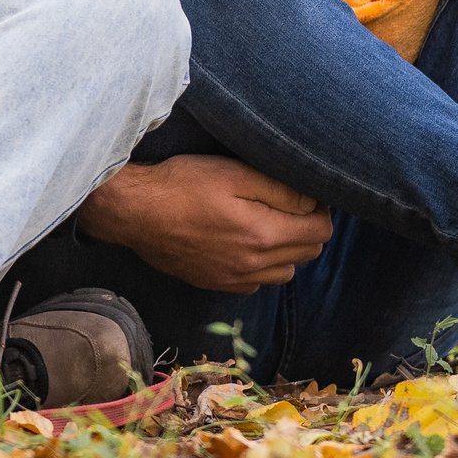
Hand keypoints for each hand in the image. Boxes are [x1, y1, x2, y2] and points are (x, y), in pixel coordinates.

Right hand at [77, 156, 333, 294]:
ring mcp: (234, 279)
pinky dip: (262, 266)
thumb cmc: (184, 185)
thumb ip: (281, 190)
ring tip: (270, 223)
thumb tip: (313, 202)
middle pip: (307, 254)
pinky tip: (245, 243)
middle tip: (292, 204)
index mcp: (264, 235)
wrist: (135, 213)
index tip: (308, 193)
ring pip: (284, 273)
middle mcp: (254, 265)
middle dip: (309, 228)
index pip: (320, 232)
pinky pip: (256, 283)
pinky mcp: (216, 284)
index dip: (321, 209)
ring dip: (288, 250)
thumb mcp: (236, 173)